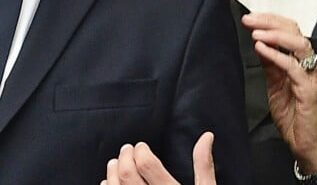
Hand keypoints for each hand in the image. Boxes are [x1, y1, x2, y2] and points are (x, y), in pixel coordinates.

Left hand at [101, 134, 215, 184]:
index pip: (146, 164)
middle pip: (127, 174)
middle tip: (128, 149)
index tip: (142, 147)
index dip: (141, 150)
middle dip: (124, 156)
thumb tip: (206, 136)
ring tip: (117, 163)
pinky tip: (110, 184)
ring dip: (112, 171)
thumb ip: (203, 165)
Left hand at [241, 12, 316, 174]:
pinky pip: (294, 67)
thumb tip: (257, 40)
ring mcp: (311, 75)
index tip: (249, 17)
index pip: (288, 28)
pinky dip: (277, 55)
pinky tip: (261, 49)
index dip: (269, 20)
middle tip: (248, 20)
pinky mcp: (309, 89)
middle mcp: (310, 63)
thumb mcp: (274, 81)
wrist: (305, 143)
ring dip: (275, 35)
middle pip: (293, 31)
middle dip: (268, 22)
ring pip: (299, 44)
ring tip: (255, 33)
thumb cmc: (293, 113)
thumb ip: (268, 61)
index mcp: (301, 59)